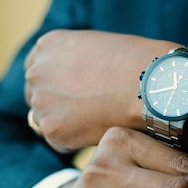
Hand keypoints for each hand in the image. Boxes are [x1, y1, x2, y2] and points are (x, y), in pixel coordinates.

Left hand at [24, 29, 179, 151]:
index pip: (38, 69)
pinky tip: (100, 130)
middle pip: (37, 95)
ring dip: (67, 124)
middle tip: (85, 113)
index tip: (73, 94)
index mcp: (48, 45)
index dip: (57, 84)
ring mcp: (41, 101)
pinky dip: (78, 141)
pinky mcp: (52, 129)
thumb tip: (77, 85)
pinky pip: (60, 142)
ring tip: (98, 121)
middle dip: (56, 105)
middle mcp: (36, 71)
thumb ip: (78, 62)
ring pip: (46, 120)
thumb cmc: (139, 64)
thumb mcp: (100, 48)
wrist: (150, 85)